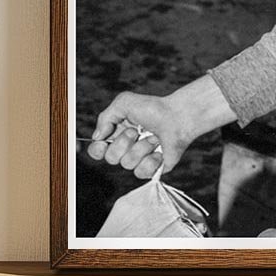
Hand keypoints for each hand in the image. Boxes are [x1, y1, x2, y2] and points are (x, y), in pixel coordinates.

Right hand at [87, 75, 238, 179]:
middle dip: (124, 142)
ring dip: (141, 147)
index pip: (98, 150)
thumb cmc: (154, 108)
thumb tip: (97, 137)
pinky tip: (160, 150)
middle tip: (138, 130)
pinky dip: (151, 159)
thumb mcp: (124, 103)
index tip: (103, 142)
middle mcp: (127, 148)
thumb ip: (105, 117)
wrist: (178, 117)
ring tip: (154, 137)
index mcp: (118, 134)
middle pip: (111, 158)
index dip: (97, 149)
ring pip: (127, 164)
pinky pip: (141, 172)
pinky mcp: (152, 169)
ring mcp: (140, 159)